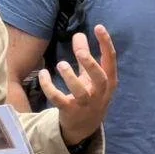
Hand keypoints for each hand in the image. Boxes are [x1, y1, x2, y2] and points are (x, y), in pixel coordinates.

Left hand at [40, 25, 117, 145]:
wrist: (84, 126)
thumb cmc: (89, 95)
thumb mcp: (89, 76)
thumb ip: (85, 56)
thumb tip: (79, 34)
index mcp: (108, 81)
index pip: (110, 60)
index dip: (106, 43)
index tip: (99, 27)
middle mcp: (100, 93)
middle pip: (99, 78)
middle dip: (90, 64)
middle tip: (80, 52)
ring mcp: (85, 104)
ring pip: (80, 92)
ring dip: (70, 77)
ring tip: (61, 64)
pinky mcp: (69, 111)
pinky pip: (58, 99)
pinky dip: (49, 87)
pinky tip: (43, 74)